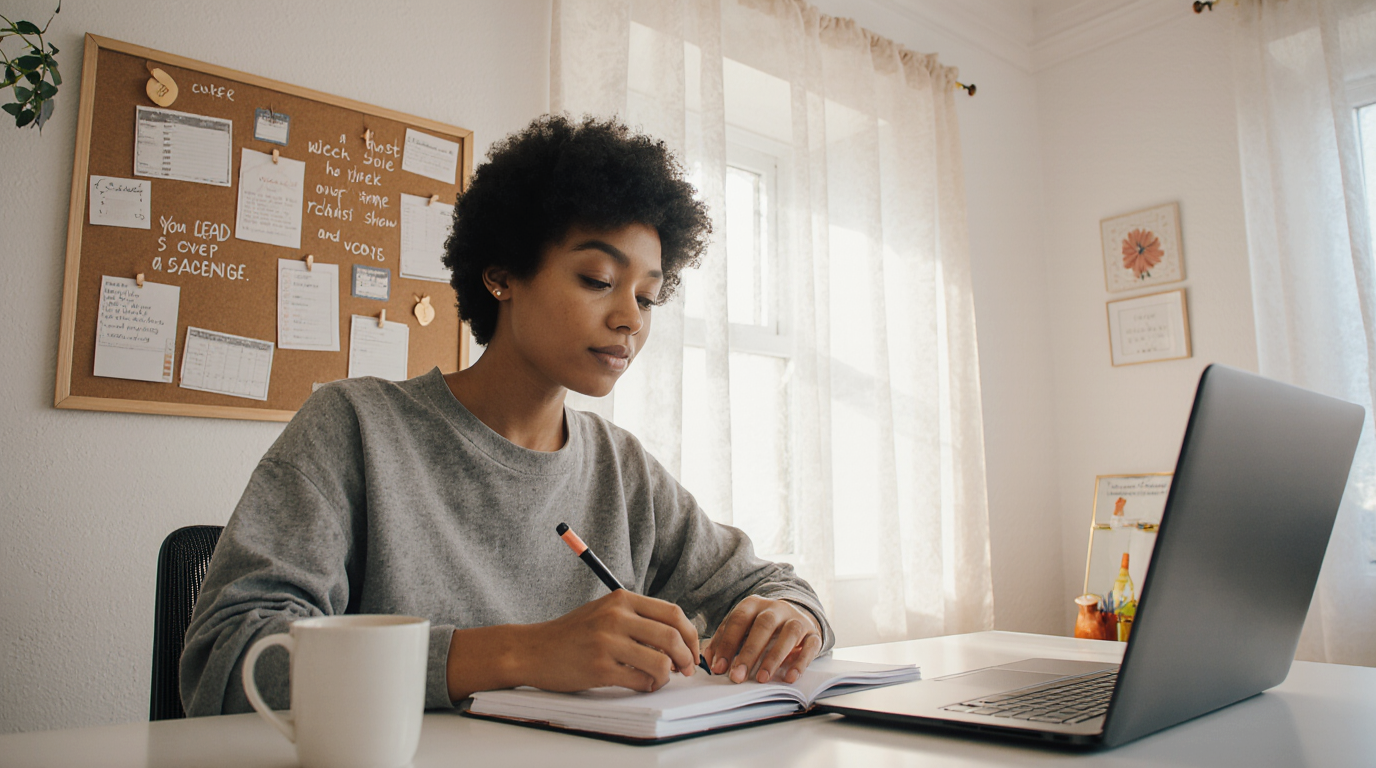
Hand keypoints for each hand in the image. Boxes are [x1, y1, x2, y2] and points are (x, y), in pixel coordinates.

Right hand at [519, 590, 699, 692]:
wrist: (533, 650)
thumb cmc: (572, 633)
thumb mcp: (604, 611)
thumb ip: (636, 617)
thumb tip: (677, 637)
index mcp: (621, 599)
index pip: (672, 613)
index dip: (691, 634)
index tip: (692, 650)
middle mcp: (616, 617)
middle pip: (672, 636)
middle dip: (686, 657)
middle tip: (686, 670)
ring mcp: (607, 643)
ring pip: (661, 662)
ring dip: (667, 676)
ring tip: (659, 679)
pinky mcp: (599, 668)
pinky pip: (640, 681)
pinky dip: (648, 686)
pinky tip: (641, 685)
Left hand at [702, 596, 822, 683]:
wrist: (798, 617)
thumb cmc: (762, 627)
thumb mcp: (742, 628)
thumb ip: (724, 640)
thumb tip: (709, 660)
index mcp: (754, 604)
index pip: (738, 619)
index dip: (727, 643)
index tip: (719, 667)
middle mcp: (776, 608)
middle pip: (763, 626)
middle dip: (748, 653)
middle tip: (737, 676)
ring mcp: (797, 619)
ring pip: (789, 633)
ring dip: (774, 657)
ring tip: (762, 679)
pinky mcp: (813, 634)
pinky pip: (810, 646)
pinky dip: (800, 663)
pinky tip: (789, 677)